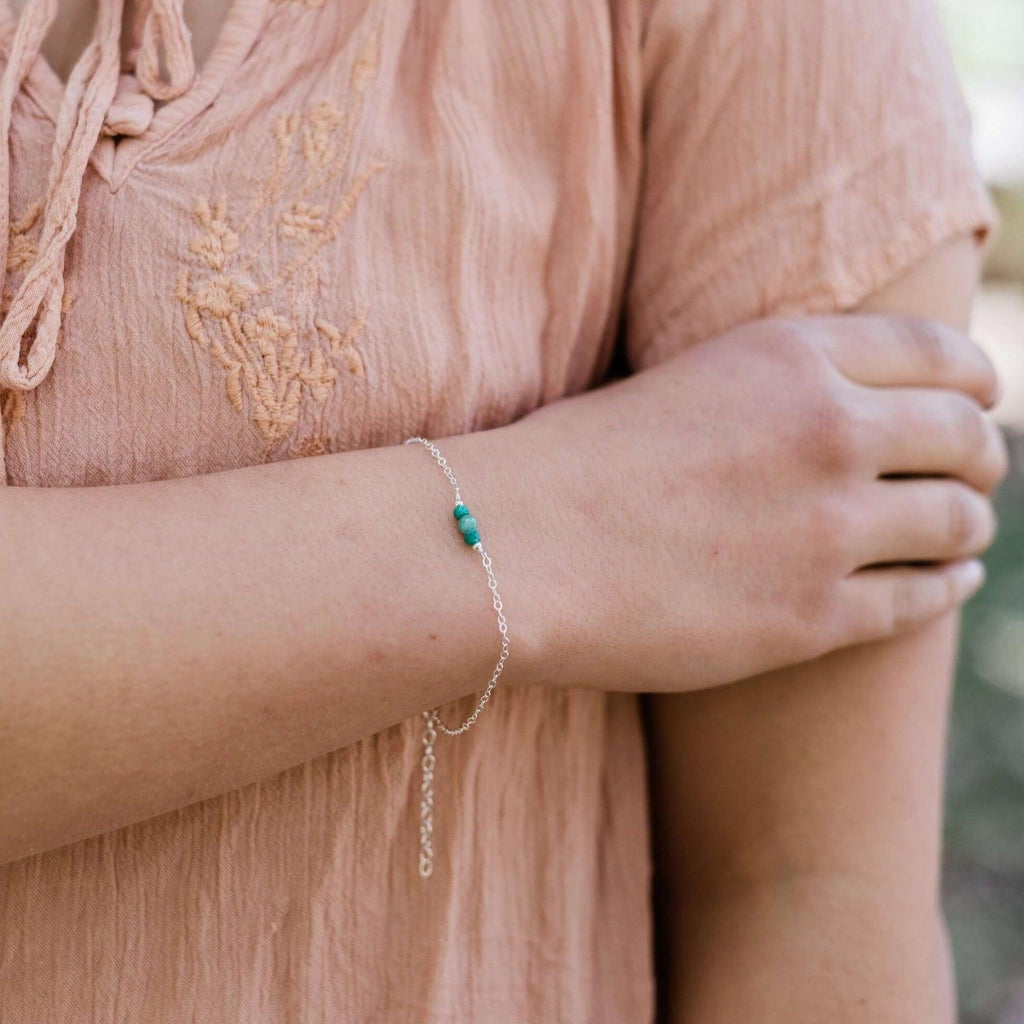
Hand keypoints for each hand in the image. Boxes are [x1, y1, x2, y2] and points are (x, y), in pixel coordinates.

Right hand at [498, 315, 1006, 691]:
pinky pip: (921, 599)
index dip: (975, 379)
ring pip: (958, 521)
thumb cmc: (572, 460)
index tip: (980, 400)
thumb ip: (772, 386)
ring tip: (964, 530)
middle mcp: (828, 431)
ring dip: (971, 523)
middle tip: (978, 470)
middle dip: (982, 453)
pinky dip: (950, 586)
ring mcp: (828, 529)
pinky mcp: (811, 617)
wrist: (515, 547)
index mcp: (791, 356)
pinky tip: (951, 581)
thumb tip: (841, 407)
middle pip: (966, 437)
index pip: (939, 353)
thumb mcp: (682, 384)